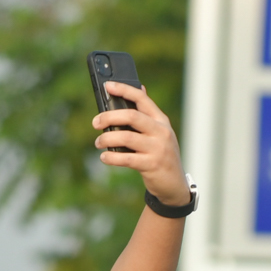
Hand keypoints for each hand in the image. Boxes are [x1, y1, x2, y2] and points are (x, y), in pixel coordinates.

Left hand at [93, 83, 187, 207]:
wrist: (174, 184)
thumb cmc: (161, 155)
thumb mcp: (159, 132)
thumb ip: (148, 114)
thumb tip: (140, 88)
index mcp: (161, 120)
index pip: (142, 99)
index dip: (124, 90)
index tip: (108, 86)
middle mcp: (161, 131)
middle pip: (131, 116)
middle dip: (109, 116)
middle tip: (95, 122)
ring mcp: (157, 148)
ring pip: (126, 137)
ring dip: (106, 139)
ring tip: (98, 143)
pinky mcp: (151, 165)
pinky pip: (126, 158)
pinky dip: (112, 157)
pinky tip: (104, 157)